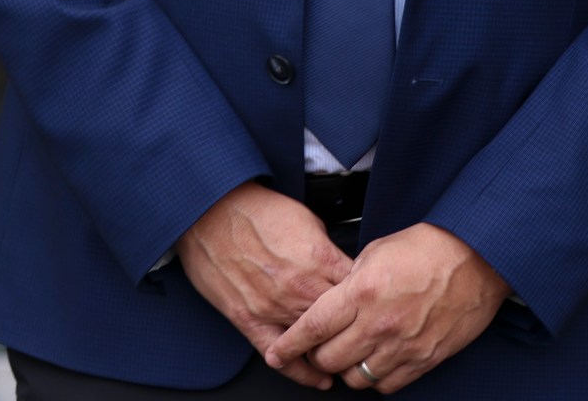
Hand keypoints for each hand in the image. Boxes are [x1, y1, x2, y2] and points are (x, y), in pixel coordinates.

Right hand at [178, 182, 353, 389]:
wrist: (212, 210)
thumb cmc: (256, 210)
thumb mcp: (308, 220)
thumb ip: (328, 250)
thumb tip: (342, 267)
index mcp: (320, 260)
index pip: (360, 294)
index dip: (371, 302)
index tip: (375, 307)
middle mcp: (300, 288)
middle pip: (343, 323)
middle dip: (356, 331)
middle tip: (366, 336)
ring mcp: (274, 307)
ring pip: (315, 344)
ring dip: (332, 351)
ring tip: (347, 357)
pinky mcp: (249, 319)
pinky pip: (280, 355)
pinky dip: (300, 371)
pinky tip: (317, 378)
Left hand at [267, 223, 509, 392]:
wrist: (477, 258)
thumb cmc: (428, 248)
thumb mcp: (376, 252)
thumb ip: (349, 280)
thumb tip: (332, 300)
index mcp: (362, 291)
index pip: (313, 327)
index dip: (289, 344)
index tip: (277, 351)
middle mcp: (379, 322)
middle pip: (330, 359)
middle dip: (318, 356)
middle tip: (321, 347)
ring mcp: (403, 345)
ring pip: (356, 378)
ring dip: (347, 369)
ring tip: (352, 353)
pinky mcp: (424, 359)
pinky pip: (387, 385)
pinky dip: (376, 378)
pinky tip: (377, 361)